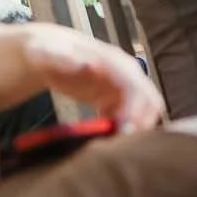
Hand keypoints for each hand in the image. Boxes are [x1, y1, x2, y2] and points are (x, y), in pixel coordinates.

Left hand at [22, 25, 163, 133]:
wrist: (47, 50)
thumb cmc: (47, 50)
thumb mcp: (48, 51)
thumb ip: (64, 57)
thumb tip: (88, 64)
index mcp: (114, 62)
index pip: (137, 87)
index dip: (135, 109)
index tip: (125, 131)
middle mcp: (126, 73)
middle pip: (150, 100)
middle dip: (141, 123)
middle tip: (121, 145)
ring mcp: (122, 86)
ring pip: (144, 110)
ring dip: (134, 128)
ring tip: (112, 146)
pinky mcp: (114, 99)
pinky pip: (128, 117)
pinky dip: (121, 129)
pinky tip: (103, 140)